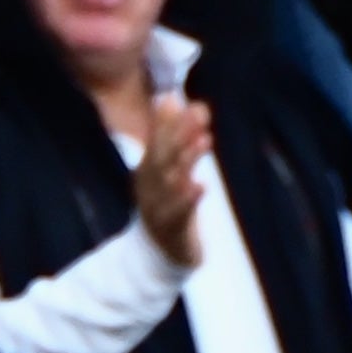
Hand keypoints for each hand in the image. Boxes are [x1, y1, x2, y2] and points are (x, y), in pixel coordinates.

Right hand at [133, 93, 210, 261]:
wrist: (156, 253)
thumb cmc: (166, 201)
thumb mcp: (168, 167)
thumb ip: (174, 135)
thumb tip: (176, 98)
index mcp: (148, 170)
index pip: (156, 141)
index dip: (166, 121)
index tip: (178, 99)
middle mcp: (150, 186)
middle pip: (161, 158)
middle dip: (178, 134)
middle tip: (198, 111)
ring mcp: (159, 208)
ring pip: (170, 183)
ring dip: (186, 160)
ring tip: (203, 140)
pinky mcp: (173, 229)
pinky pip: (179, 214)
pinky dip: (188, 200)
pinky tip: (200, 186)